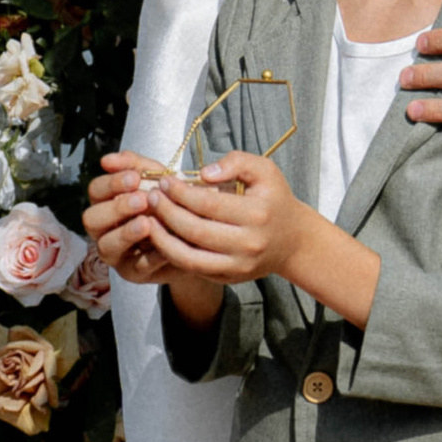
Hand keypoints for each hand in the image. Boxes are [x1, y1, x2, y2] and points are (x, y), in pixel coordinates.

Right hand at [84, 151, 178, 285]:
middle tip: (142, 200)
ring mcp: (116, 253)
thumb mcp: (158, 179)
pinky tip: (165, 244)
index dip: (112, 183)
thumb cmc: (172, 202)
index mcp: (106, 202)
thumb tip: (107, 160)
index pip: (96, 191)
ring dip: (126, 233)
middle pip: (92, 219)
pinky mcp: (133, 273)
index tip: (135, 177)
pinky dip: (151, 254)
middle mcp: (104, 229)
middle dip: (116, 208)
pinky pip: (137, 266)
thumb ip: (137, 166)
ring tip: (147, 223)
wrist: (199, 234)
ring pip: (107, 245)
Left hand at [142, 152, 310, 284]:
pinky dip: (172, 254)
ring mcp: (238, 265)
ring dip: (162, 239)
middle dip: (166, 213)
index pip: (208, 203)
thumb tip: (203, 174)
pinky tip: (162, 238)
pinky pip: (193, 268)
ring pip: (189, 256)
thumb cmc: (274, 199)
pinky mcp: (229, 278)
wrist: (293, 240)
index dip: (180, 192)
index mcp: (257, 213)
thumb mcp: (265, 170)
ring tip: (148, 221)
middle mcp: (248, 243)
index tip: (164, 181)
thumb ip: (236, 162)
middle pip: (194, 230)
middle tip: (151, 198)